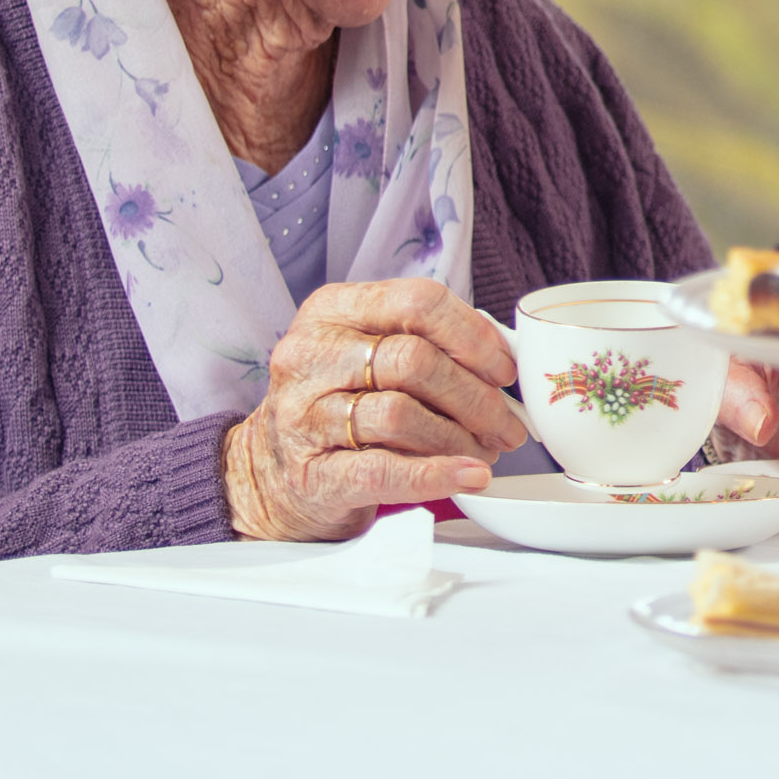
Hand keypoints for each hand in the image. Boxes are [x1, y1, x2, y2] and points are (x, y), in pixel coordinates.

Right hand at [223, 278, 529, 540]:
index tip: (504, 369)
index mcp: (332, 311)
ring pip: (401, 415)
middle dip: (476, 396)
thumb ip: (425, 342)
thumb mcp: (368, 353)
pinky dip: (435, 474)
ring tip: (486, 453)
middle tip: (506, 425)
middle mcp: (311, 355)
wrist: (272, 473)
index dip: (473, 336)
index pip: (418, 302)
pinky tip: (469, 476)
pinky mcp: (311, 473)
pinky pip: (381, 470)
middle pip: (415, 361)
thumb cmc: (338, 403)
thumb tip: (504, 361)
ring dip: (459, 437)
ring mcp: (304, 415)